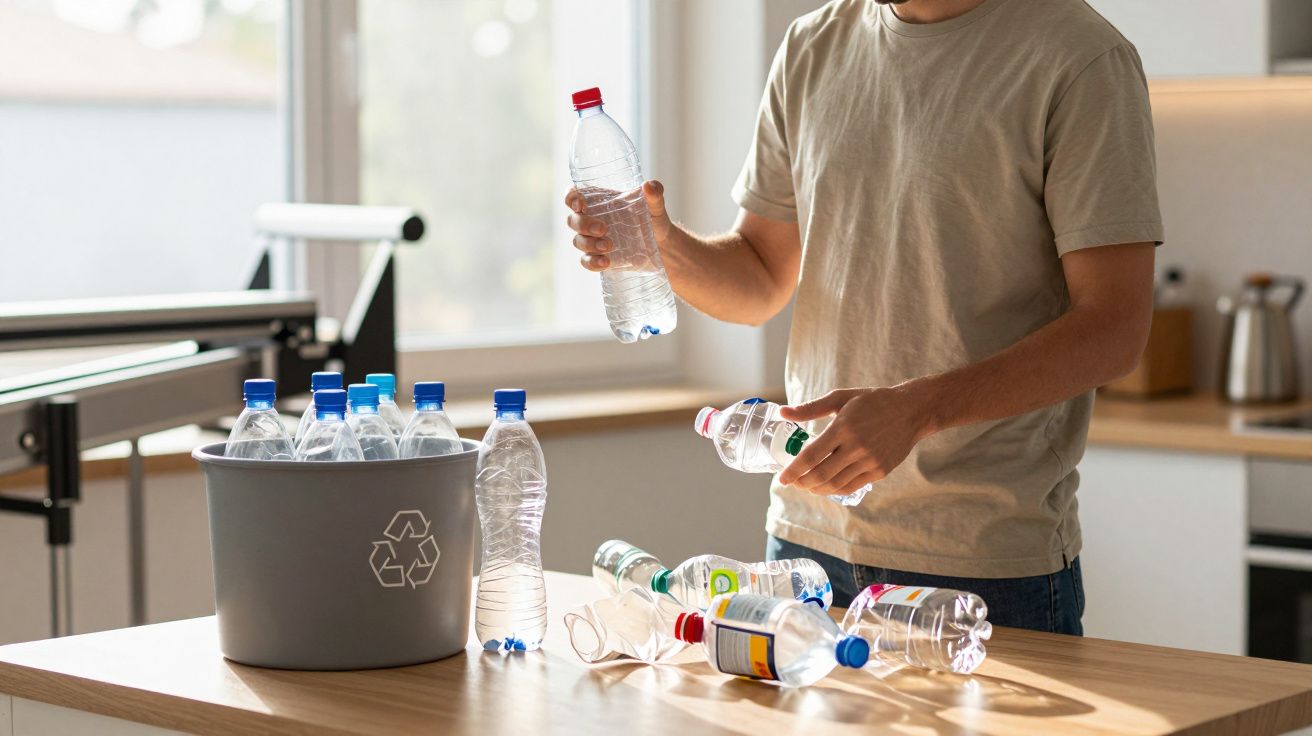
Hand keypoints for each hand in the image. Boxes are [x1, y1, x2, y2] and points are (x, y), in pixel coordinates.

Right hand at [564, 180, 671, 271]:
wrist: (662, 246)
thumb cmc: (654, 220)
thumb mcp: (656, 207)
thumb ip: (654, 195)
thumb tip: (649, 185)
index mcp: (600, 201)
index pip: (574, 195)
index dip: (571, 198)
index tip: (579, 204)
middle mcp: (592, 219)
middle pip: (573, 220)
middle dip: (583, 224)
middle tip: (603, 229)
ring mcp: (593, 239)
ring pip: (578, 241)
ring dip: (589, 244)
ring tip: (609, 246)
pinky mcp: (598, 257)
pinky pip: (586, 261)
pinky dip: (592, 263)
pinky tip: (605, 262)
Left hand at [776, 386, 935, 497]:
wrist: (911, 411)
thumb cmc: (872, 401)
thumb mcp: (840, 398)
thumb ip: (810, 408)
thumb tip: (783, 413)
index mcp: (844, 427)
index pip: (812, 455)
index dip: (794, 470)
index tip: (781, 478)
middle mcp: (857, 447)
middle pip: (821, 474)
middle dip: (802, 482)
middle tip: (792, 482)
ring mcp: (870, 461)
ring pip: (835, 484)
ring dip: (816, 488)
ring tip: (806, 485)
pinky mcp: (880, 471)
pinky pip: (851, 486)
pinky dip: (834, 490)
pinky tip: (824, 486)